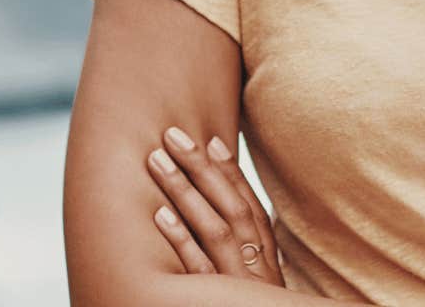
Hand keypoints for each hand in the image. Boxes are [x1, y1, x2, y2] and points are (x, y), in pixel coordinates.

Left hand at [146, 125, 282, 285]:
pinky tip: (159, 214)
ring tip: (157, 160)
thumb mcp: (254, 285)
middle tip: (172, 135)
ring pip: (215, 231)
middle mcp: (256, 269)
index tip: (211, 141)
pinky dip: (182, 240)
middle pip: (233, 210)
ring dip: (185, 192)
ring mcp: (236, 284)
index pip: (251, 209)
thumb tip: (216, 213)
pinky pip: (198, 269)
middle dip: (203, 169)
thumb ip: (242, 256)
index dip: (233, 174)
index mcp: (266, 262)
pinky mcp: (215, 304)